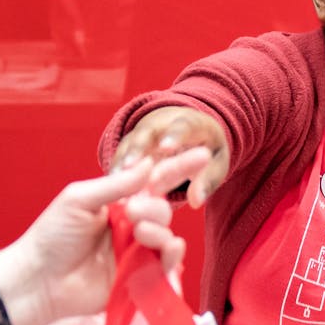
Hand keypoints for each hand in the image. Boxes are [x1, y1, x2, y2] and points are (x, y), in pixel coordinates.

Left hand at [0, 148, 210, 324]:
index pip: (152, 183)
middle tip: (133, 212)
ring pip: (166, 235)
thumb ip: (117, 184)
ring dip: (159, 230)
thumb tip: (149, 164)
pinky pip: (166, 265)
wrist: (39, 279)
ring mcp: (135, 253)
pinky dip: (172, 255)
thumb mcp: (80, 200)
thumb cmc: (52, 236)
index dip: (177, 169)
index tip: (202, 155)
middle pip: (162, 210)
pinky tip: (167, 248)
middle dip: (154, 207)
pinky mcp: (139, 279)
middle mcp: (130, 227)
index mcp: (116, 203)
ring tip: (139, 232)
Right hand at [112, 106, 228, 207]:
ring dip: (121, 162)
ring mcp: (143, 134)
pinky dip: (114, 171)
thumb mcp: (217, 163)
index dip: (173, 135)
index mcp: (191, 123)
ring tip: (114, 181)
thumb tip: (196, 200)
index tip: (166, 148)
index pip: (182, 126)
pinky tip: (107, 188)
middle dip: (138, 148)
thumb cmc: (208, 150)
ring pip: (129, 145)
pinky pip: (120, 156)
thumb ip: (208, 180)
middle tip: (130, 165)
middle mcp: (162, 124)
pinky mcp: (130, 146)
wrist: (191, 131)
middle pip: (147, 132)